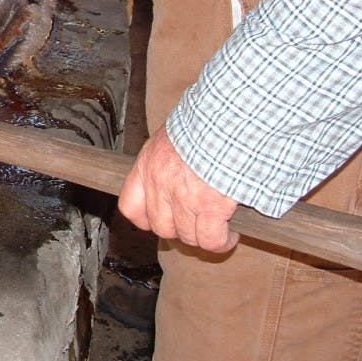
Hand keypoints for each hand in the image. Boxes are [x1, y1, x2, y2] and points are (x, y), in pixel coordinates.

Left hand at [118, 127, 240, 252]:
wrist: (226, 118)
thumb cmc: (205, 120)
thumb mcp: (173, 134)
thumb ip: (169, 156)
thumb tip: (181, 166)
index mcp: (148, 165)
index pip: (130, 206)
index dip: (145, 219)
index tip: (159, 220)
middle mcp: (160, 184)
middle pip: (161, 226)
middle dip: (180, 229)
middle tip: (197, 223)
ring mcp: (184, 198)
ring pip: (187, 236)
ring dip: (203, 237)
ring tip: (218, 229)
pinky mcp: (211, 207)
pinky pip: (211, 239)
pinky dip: (222, 242)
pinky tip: (230, 234)